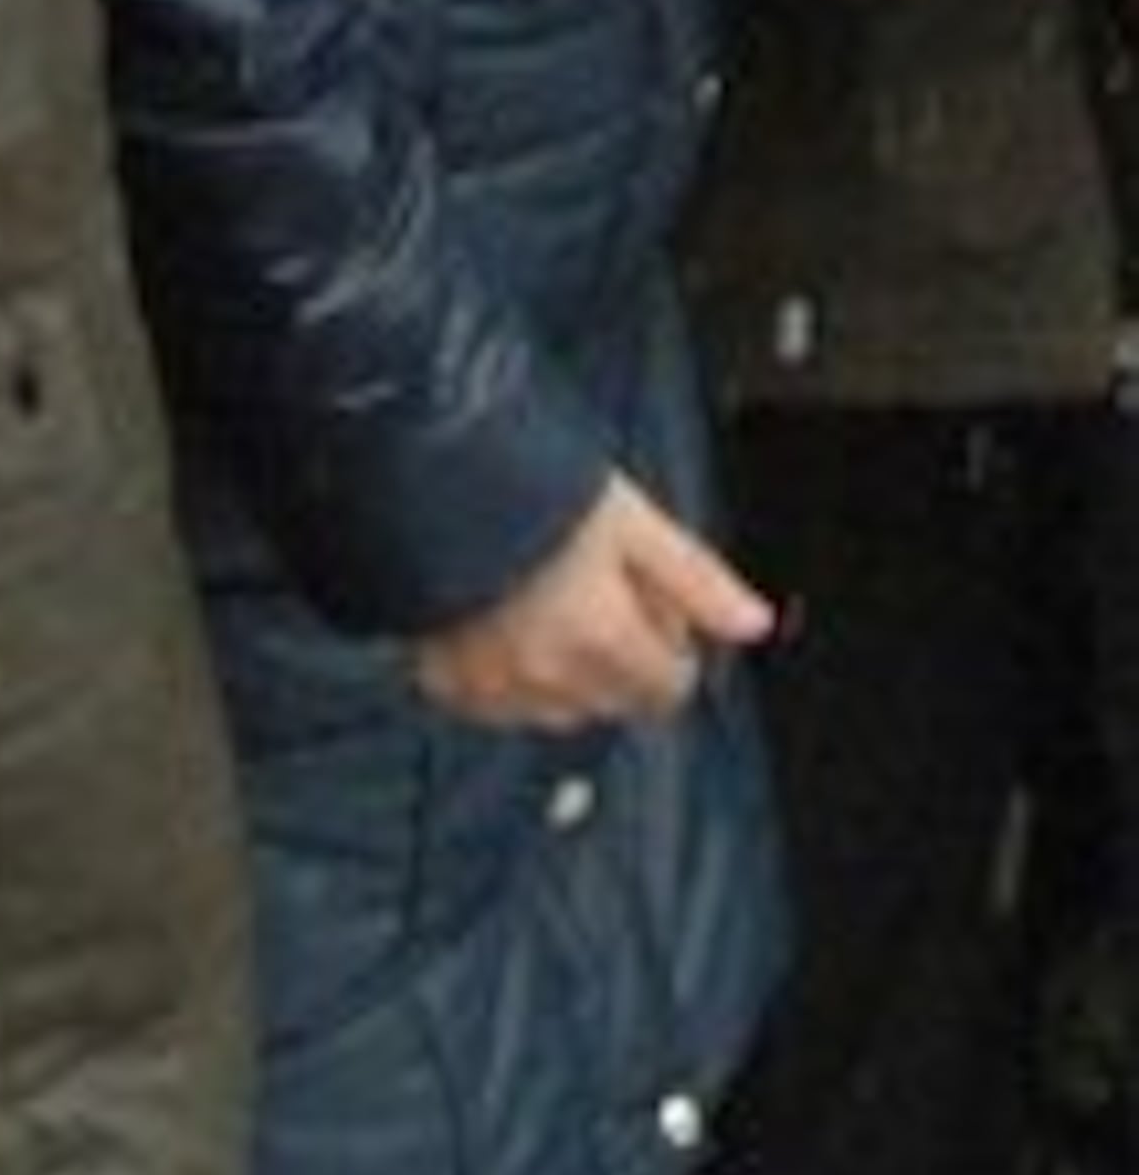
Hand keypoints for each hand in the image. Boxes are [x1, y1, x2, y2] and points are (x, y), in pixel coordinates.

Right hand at [412, 470, 770, 731]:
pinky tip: (498, 627)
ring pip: (553, 711)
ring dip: (564, 676)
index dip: (671, 647)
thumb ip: (693, 578)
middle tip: (598, 592)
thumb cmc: (528, 479)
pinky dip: (503, 680)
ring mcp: (488, 679)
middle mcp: (547, 673)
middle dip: (620, 661)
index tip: (654, 608)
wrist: (421, 464)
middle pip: (612, 701)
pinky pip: (489, 703)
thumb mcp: (628, 516)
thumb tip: (752, 624)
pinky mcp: (438, 673)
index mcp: (601, 637)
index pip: (666, 688)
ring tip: (546, 606)